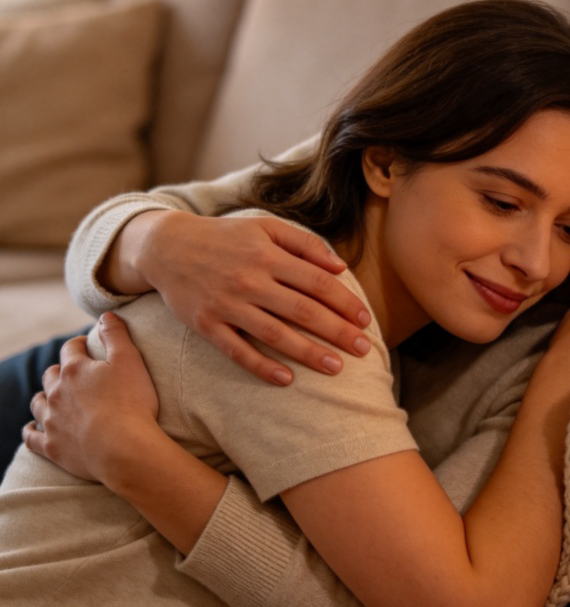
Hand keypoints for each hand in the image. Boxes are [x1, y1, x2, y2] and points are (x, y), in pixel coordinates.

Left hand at [24, 313, 161, 483]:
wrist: (123, 449)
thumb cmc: (131, 402)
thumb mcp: (130, 360)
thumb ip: (116, 335)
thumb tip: (106, 315)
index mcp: (75, 370)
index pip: (71, 349)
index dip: (79, 345)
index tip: (86, 346)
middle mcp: (57, 392)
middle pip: (51, 375)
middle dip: (60, 371)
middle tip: (73, 374)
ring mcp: (52, 420)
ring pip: (38, 403)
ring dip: (44, 397)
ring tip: (53, 398)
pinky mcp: (52, 446)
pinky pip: (31, 437)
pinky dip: (30, 430)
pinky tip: (32, 428)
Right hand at [118, 210, 373, 384]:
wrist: (166, 246)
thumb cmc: (225, 237)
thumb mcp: (265, 227)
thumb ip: (305, 244)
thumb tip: (341, 266)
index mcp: (268, 255)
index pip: (317, 282)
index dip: (345, 302)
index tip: (365, 320)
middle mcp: (250, 280)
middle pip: (303, 311)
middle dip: (338, 332)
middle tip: (364, 349)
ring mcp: (227, 304)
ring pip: (276, 334)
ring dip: (309, 353)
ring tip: (337, 368)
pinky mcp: (207, 325)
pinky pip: (237, 350)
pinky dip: (262, 366)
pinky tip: (287, 379)